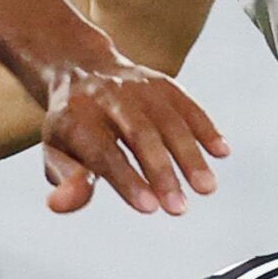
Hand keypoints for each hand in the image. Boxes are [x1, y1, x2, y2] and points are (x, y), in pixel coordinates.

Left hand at [34, 57, 227, 217]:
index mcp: (76, 118)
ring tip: (207, 188)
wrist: (81, 69)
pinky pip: (187, 105)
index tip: (149, 207)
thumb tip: (61, 204)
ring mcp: (139, 87)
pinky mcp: (163, 84)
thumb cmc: (72, 127)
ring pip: (169, 120)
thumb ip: (65, 181)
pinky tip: (222, 152)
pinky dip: (205, 127)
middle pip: (140, 134)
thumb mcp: (56, 153)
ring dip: (190, 155)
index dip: (127, 179)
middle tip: (179, 208)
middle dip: (161, 171)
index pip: (104, 152)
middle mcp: (109, 97)